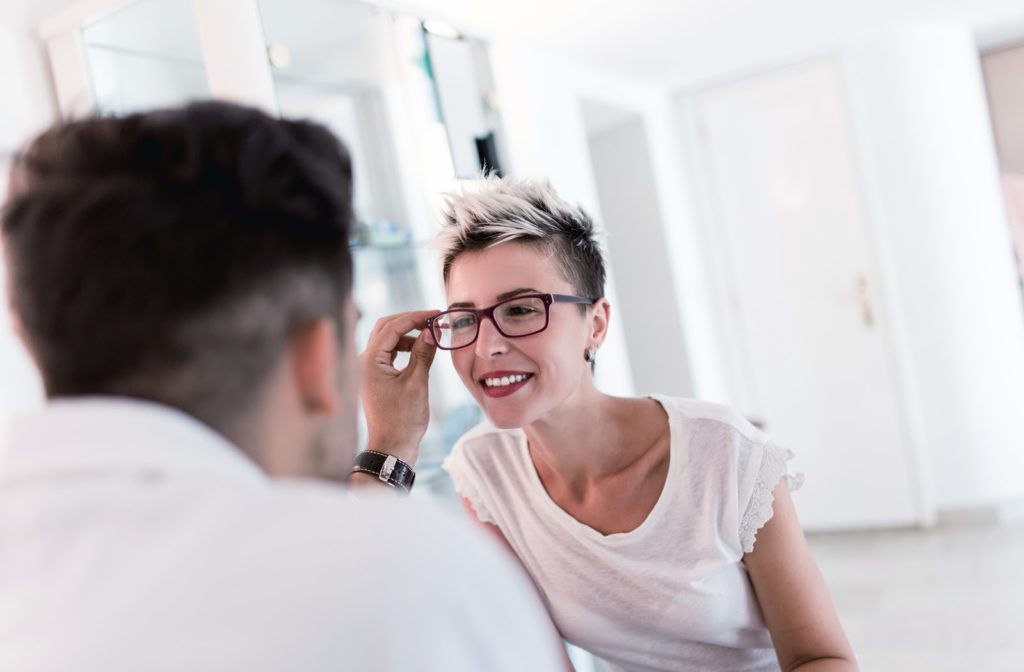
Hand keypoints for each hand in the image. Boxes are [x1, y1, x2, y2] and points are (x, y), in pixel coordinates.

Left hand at [359, 310, 438, 466]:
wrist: (392, 447)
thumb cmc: (403, 420)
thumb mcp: (417, 383)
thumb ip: (423, 353)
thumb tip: (432, 330)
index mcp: (369, 361)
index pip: (392, 327)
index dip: (415, 317)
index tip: (436, 314)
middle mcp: (363, 361)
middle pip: (385, 327)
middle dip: (409, 321)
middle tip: (433, 320)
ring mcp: (367, 369)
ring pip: (386, 339)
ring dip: (408, 334)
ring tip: (430, 336)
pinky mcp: (374, 376)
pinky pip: (388, 352)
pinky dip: (403, 347)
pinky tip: (420, 350)